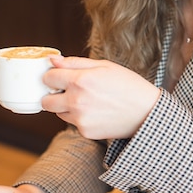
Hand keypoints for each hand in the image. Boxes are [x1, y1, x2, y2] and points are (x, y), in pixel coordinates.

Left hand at [42, 56, 160, 139]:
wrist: (147, 112)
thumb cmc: (128, 85)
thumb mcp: (104, 66)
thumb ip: (75, 63)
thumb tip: (53, 61)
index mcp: (80, 81)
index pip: (47, 78)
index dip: (53, 76)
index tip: (60, 76)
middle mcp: (76, 101)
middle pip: (46, 101)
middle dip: (53, 94)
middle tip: (67, 91)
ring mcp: (80, 119)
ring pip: (58, 113)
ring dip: (65, 106)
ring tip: (87, 101)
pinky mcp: (85, 132)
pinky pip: (73, 123)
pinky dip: (79, 118)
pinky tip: (96, 112)